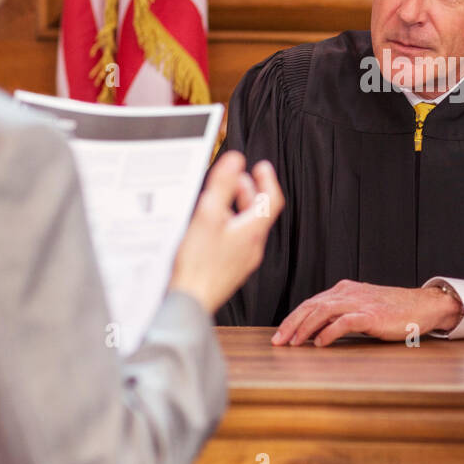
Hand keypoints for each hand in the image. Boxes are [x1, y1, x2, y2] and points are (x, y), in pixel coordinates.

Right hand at [169, 151, 283, 315]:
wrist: (191, 303)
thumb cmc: (198, 264)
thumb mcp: (208, 216)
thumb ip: (223, 186)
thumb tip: (236, 161)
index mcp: (252, 231)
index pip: (272, 200)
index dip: (268, 180)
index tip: (262, 166)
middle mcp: (252, 246)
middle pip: (259, 213)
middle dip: (250, 192)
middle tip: (239, 177)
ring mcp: (241, 260)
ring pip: (246, 227)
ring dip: (237, 209)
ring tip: (221, 199)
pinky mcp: (228, 270)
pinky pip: (235, 242)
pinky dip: (228, 226)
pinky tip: (209, 227)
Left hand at [271, 280, 463, 346]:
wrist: (423, 306)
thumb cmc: (394, 310)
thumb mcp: (362, 308)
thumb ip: (341, 315)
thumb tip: (316, 332)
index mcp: (344, 290)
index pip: (311, 303)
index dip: (293, 319)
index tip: (280, 335)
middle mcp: (349, 293)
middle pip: (311, 306)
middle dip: (292, 324)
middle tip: (279, 342)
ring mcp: (360, 303)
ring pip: (323, 311)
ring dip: (305, 328)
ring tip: (294, 343)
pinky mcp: (372, 315)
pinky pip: (344, 322)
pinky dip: (329, 332)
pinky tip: (320, 343)